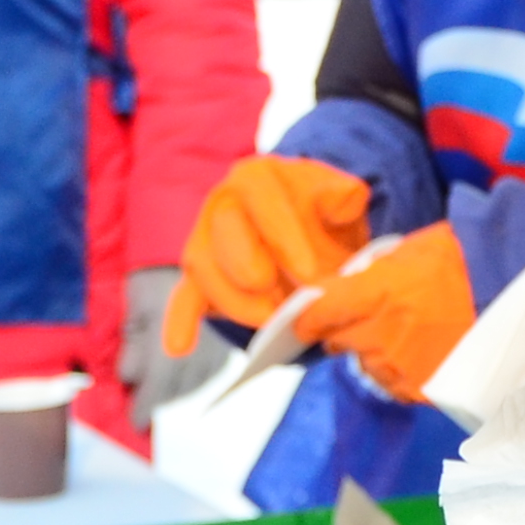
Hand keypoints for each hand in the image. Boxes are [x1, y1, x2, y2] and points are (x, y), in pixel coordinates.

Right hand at [171, 156, 371, 347]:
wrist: (315, 241)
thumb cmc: (326, 221)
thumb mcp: (342, 207)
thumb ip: (343, 200)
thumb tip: (345, 195)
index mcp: (257, 177)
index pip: (262, 200)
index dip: (284, 238)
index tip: (310, 274)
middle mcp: (222, 202)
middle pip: (224, 231)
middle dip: (252, 270)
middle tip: (284, 302)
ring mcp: (204, 239)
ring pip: (203, 268)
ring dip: (235, 302)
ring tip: (271, 323)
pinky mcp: (199, 277)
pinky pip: (183, 296)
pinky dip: (180, 322)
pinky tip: (179, 347)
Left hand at [296, 224, 473, 396]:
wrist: (520, 295)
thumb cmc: (468, 262)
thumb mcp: (411, 251)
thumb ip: (370, 274)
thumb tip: (342, 288)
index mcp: (375, 295)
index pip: (317, 315)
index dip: (308, 317)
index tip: (308, 318)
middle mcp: (380, 336)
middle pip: (338, 341)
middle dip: (346, 329)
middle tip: (373, 317)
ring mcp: (402, 368)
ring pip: (367, 364)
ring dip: (375, 352)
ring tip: (407, 334)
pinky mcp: (422, 391)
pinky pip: (395, 384)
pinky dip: (401, 371)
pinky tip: (423, 353)